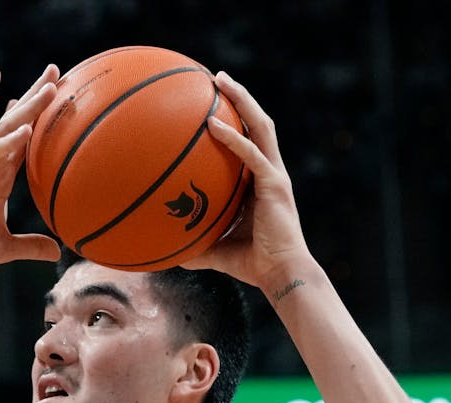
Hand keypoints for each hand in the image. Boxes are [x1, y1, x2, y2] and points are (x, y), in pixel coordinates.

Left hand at [182, 72, 311, 292]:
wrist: (281, 275)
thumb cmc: (253, 265)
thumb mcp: (217, 251)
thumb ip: (196, 246)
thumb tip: (169, 254)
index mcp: (261, 182)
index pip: (250, 141)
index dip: (237, 118)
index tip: (215, 103)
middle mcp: (271, 172)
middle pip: (258, 123)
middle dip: (240, 98)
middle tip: (216, 78)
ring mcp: (275, 176)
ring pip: (260, 127)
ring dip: (241, 101)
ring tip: (220, 81)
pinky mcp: (274, 185)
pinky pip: (250, 155)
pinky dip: (232, 138)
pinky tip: (212, 125)